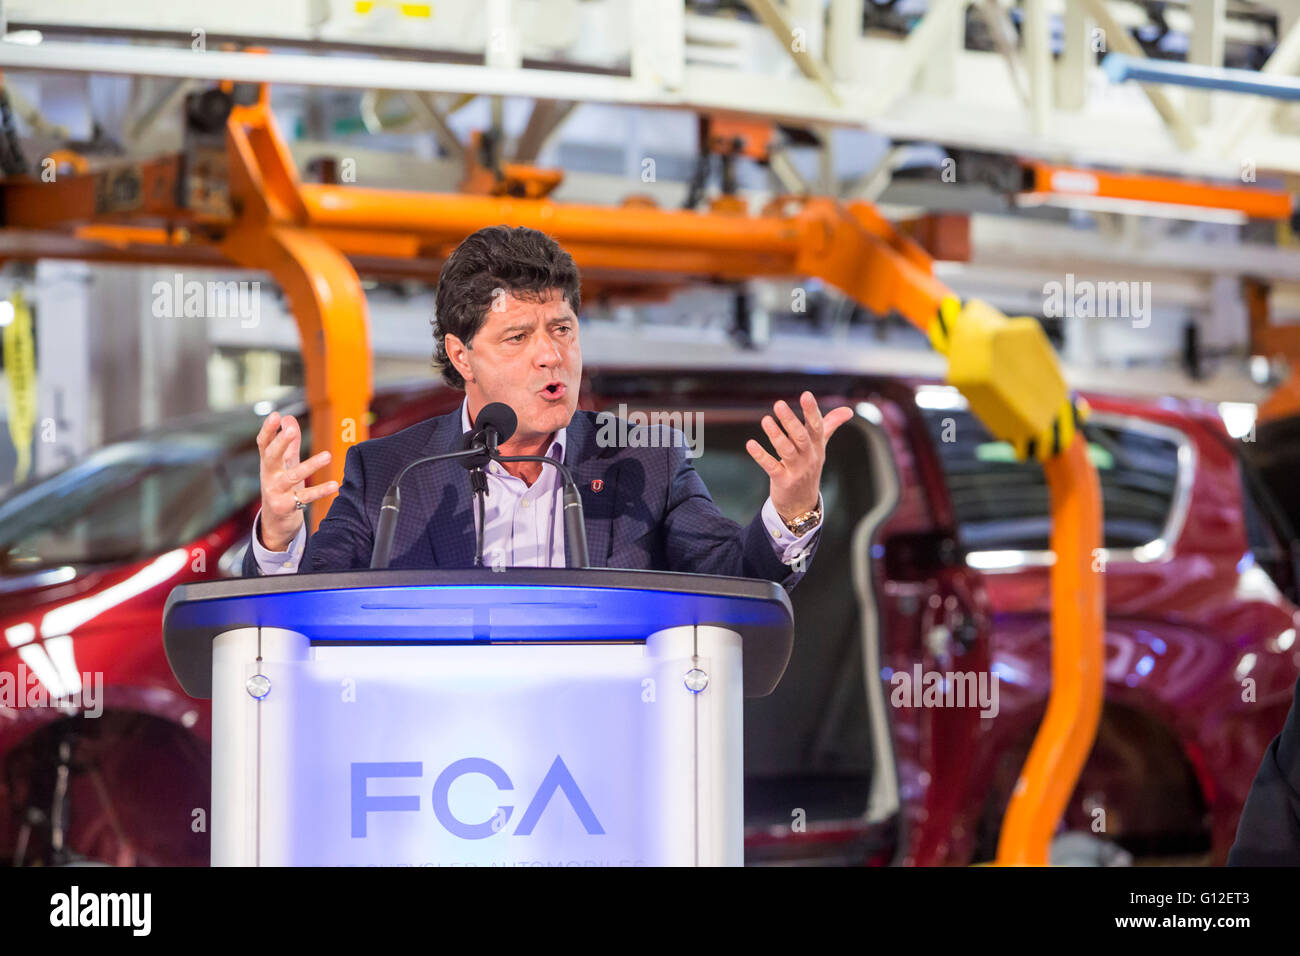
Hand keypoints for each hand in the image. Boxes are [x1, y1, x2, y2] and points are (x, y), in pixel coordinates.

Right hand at [256, 411, 337, 551]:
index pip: (264, 444)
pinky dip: (320, 491)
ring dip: (311, 466)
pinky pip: (305, 497)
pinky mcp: (285, 506)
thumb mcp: (285, 465)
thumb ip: (289, 443)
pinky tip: (335, 484)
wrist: (275, 523)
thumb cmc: (282, 487)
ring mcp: (275, 492)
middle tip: (291, 430)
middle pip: (272, 456)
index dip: (268, 430)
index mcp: (268, 464)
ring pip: (292, 476)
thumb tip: (288, 418)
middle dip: (281, 443)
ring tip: (328, 455)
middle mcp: (268, 476)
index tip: (275, 415)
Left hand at [745, 392, 852, 522]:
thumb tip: (848, 410)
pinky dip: (761, 456)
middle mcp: (809, 457)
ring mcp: (797, 470)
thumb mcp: (820, 447)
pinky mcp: (783, 481)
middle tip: (778, 404)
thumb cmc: (808, 468)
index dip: (812, 411)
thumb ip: (830, 426)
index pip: (816, 426)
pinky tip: (751, 444)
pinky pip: (772, 466)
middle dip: (791, 421)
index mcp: (817, 446)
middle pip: (801, 437)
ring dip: (776, 435)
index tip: (806, 395)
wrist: (802, 503)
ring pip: (787, 450)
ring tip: (765, 420)